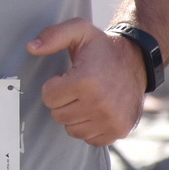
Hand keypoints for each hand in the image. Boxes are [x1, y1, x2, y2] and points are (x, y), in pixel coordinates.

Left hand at [25, 19, 145, 145]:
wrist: (137, 61)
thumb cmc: (103, 48)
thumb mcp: (79, 31)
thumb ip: (53, 36)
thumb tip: (31, 47)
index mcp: (86, 81)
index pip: (48, 98)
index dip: (55, 86)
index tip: (68, 77)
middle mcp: (100, 104)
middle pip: (59, 116)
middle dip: (64, 102)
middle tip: (78, 88)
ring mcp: (111, 120)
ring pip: (73, 130)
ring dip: (76, 116)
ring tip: (88, 98)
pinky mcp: (119, 130)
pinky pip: (89, 139)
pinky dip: (90, 126)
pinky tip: (97, 110)